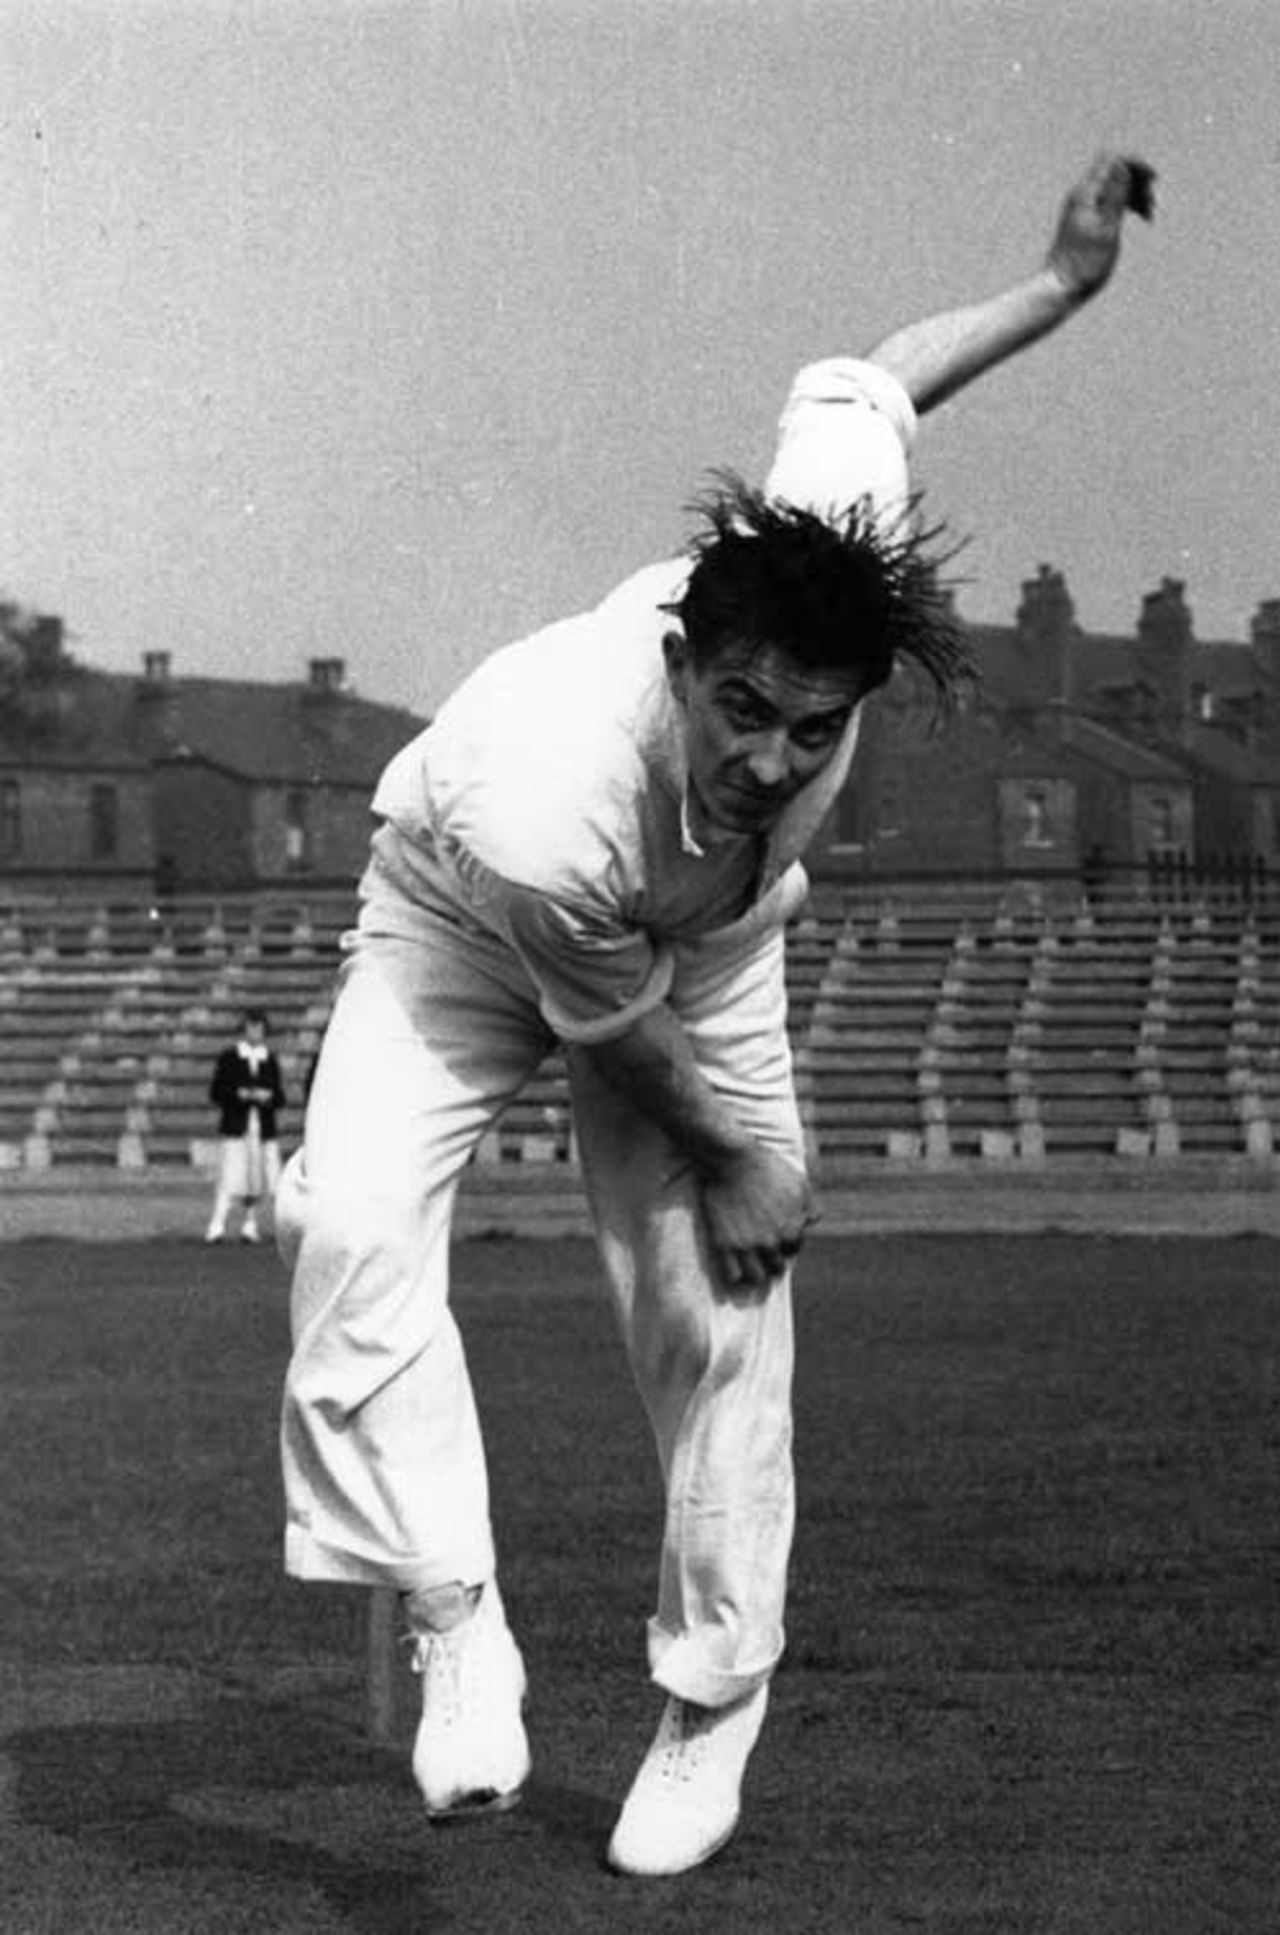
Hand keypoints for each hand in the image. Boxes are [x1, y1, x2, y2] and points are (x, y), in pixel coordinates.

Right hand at [698, 1143, 816, 1292]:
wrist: (733, 1160)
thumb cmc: (768, 1167)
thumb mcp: (799, 1183)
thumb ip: (809, 1207)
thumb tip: (810, 1223)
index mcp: (791, 1230)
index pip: (793, 1250)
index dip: (785, 1243)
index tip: (776, 1236)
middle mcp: (770, 1242)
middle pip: (776, 1267)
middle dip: (772, 1260)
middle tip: (763, 1250)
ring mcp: (746, 1245)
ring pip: (756, 1278)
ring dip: (756, 1274)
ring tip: (750, 1265)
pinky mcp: (724, 1244)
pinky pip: (732, 1275)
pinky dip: (735, 1275)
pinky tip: (734, 1265)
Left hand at [1046, 151, 1154, 303]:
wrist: (1061, 287)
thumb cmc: (1086, 263)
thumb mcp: (1107, 227)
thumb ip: (1115, 194)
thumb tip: (1122, 164)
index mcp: (1086, 194)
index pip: (1112, 159)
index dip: (1135, 165)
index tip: (1152, 181)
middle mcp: (1080, 196)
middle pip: (1114, 170)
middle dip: (1137, 181)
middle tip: (1151, 205)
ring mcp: (1081, 207)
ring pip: (1114, 186)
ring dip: (1134, 194)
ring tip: (1148, 215)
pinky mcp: (1083, 219)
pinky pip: (1108, 201)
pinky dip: (1124, 205)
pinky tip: (1136, 219)